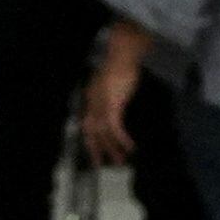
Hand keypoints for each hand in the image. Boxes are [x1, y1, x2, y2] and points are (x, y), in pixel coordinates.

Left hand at [80, 52, 138, 167]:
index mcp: (92, 96)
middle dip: (96, 149)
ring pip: (103, 134)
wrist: (123, 54)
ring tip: (120, 161)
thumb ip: (113, 88)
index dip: (92, 136)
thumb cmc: (122, 61)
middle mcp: (93, 103)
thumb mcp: (114, 78)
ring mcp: (101, 105)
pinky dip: (122, 139)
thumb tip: (118, 94)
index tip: (97, 148)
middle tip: (101, 165)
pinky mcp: (112, 107)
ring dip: (112, 149)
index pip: (88, 121)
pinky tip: (131, 147)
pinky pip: (115, 128)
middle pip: (90, 132)